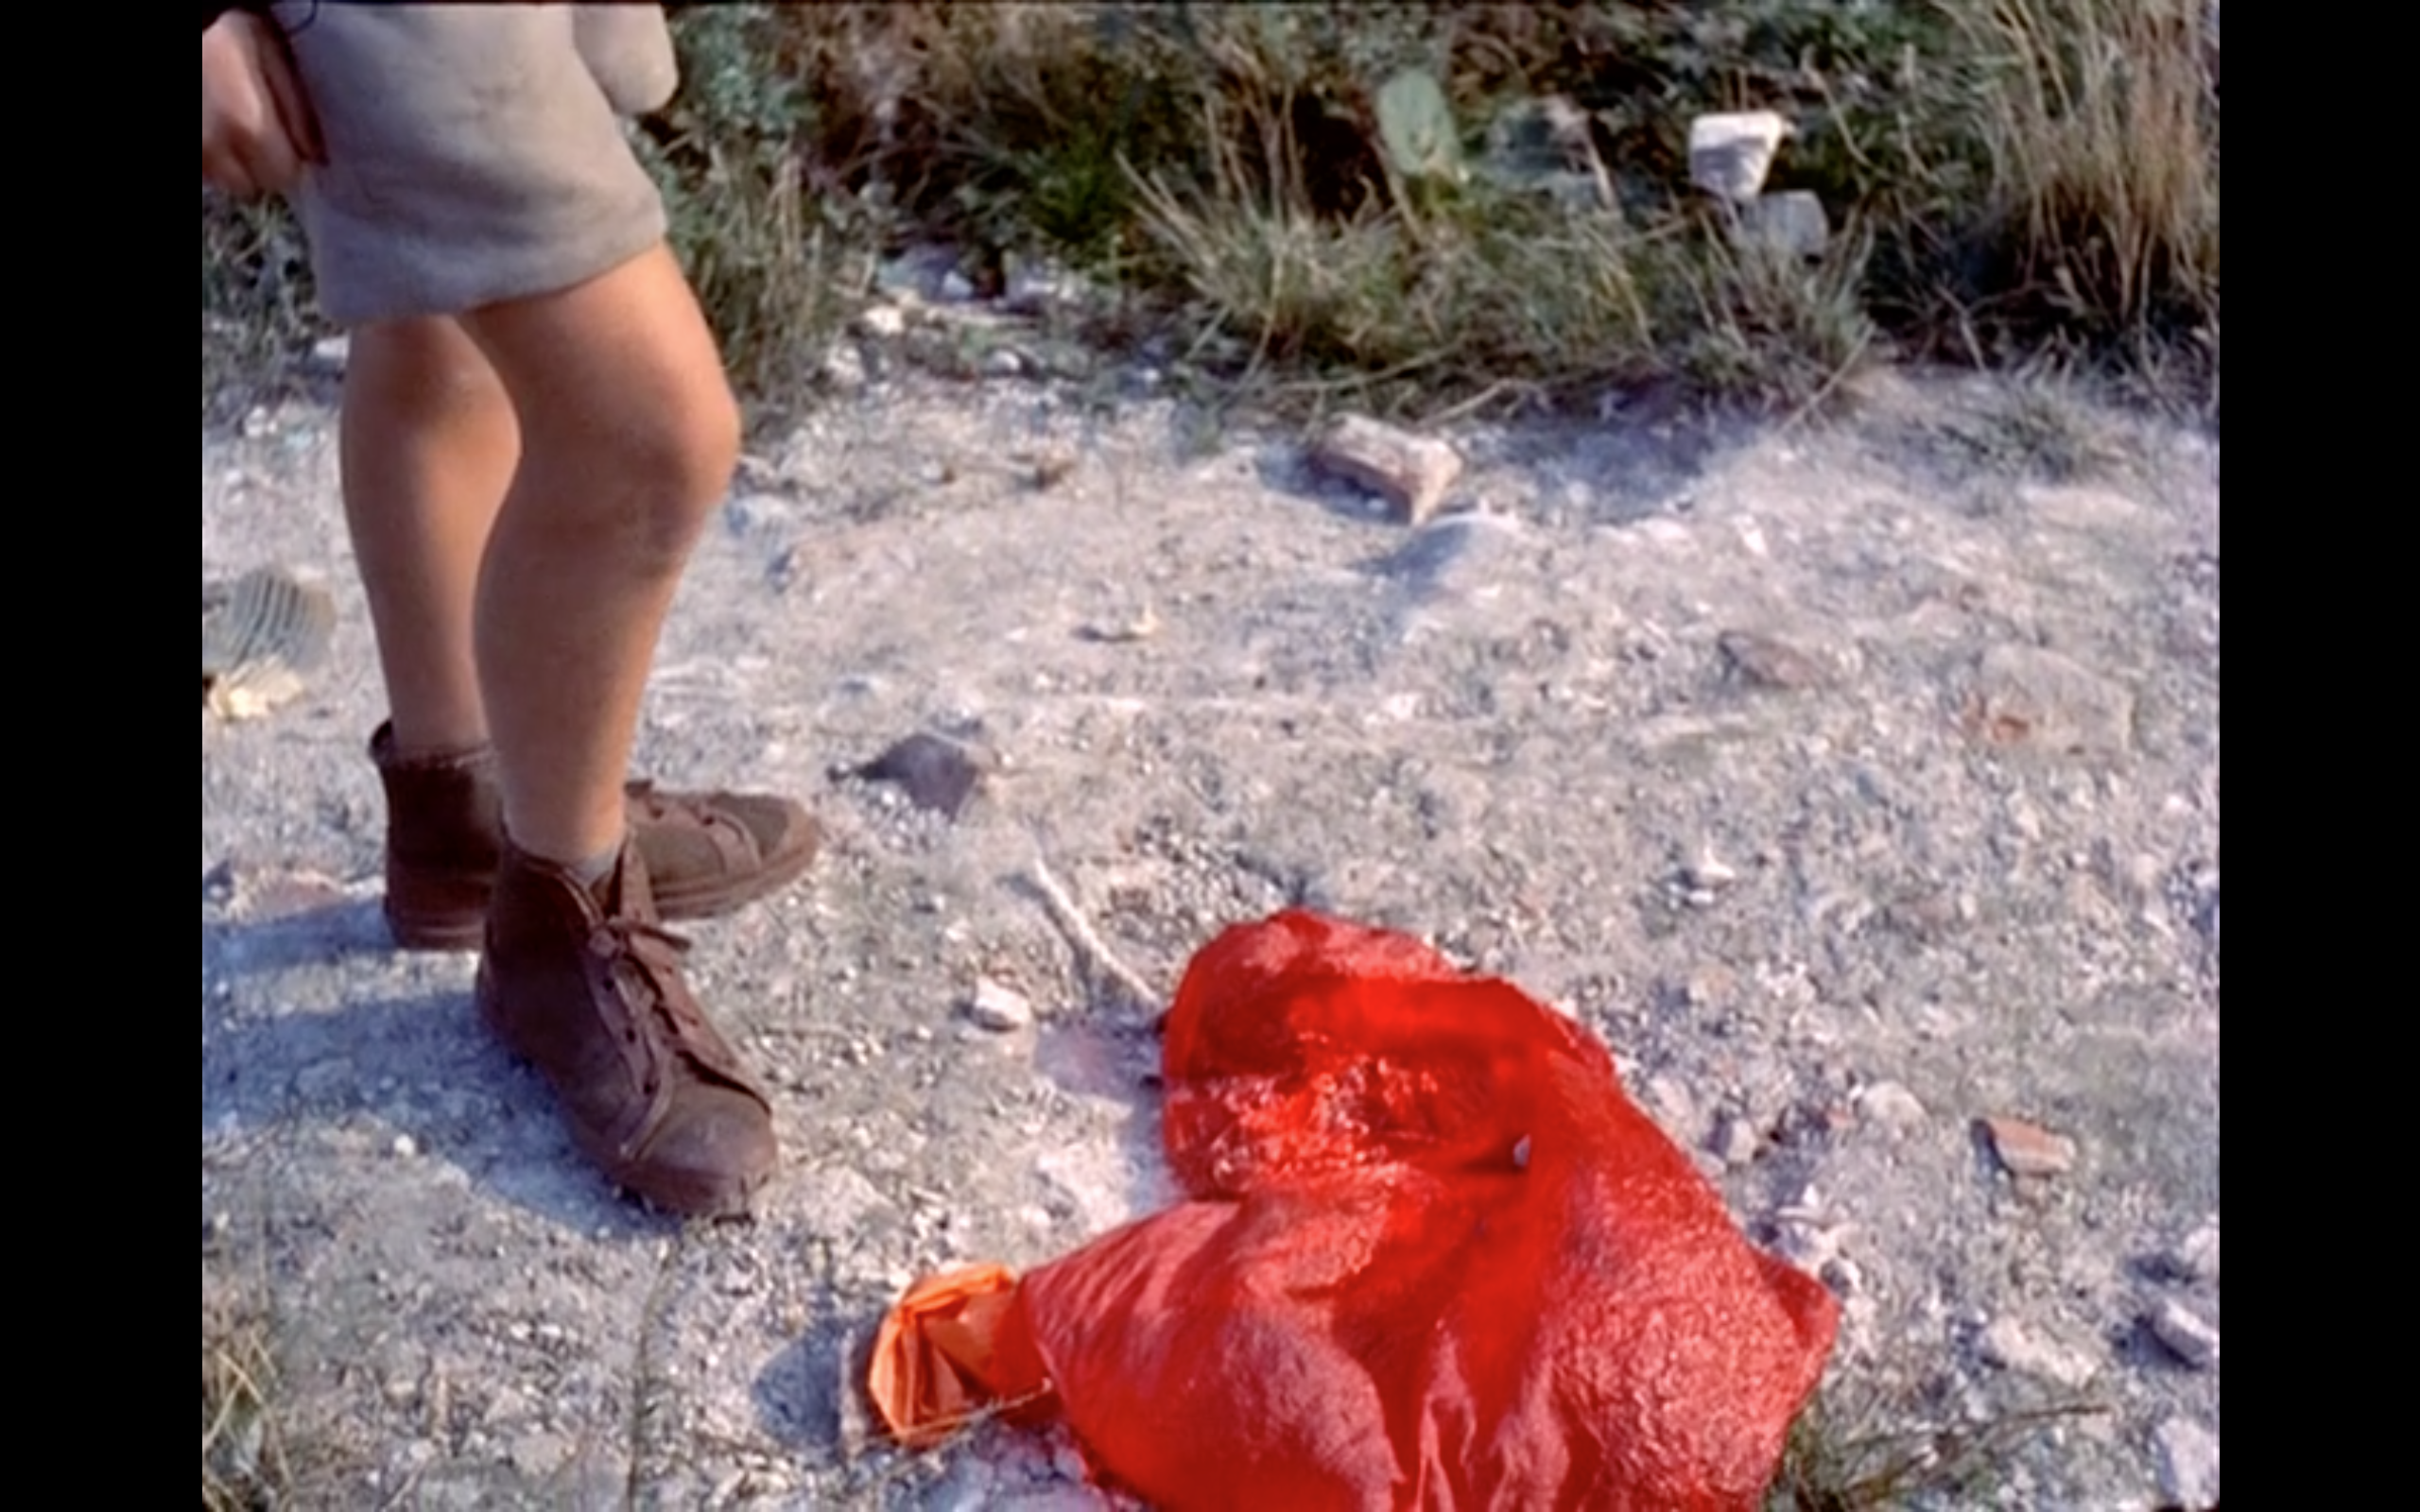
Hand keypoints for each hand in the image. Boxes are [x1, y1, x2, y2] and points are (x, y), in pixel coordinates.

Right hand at [201, 10, 322, 197]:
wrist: (193, 21)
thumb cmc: (229, 29)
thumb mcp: (275, 58)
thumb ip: (300, 113)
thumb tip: (319, 157)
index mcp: (249, 129)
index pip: (287, 179)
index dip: (295, 163)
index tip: (295, 146)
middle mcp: (215, 148)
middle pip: (257, 185)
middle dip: (268, 167)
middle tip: (266, 133)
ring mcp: (196, 152)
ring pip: (229, 181)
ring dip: (239, 164)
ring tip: (239, 125)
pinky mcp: (188, 152)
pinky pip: (208, 170)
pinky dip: (217, 157)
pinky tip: (218, 126)